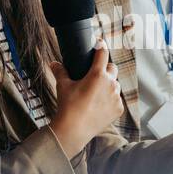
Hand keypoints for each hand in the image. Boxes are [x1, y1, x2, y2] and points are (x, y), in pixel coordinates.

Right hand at [48, 41, 123, 158]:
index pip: (103, 53)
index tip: (99, 43)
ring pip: (115, 85)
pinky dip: (110, 100)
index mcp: (98, 75)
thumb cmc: (68, 106)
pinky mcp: (119, 109)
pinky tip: (100, 104)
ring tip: (97, 92)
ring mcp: (116, 97)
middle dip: (106, 68)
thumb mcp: (63, 86)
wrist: (73, 130)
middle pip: (112, 68)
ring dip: (109, 85)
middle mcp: (110, 84)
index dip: (101, 46)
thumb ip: (60, 71)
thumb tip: (53, 63)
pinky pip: (117, 99)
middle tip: (96, 73)